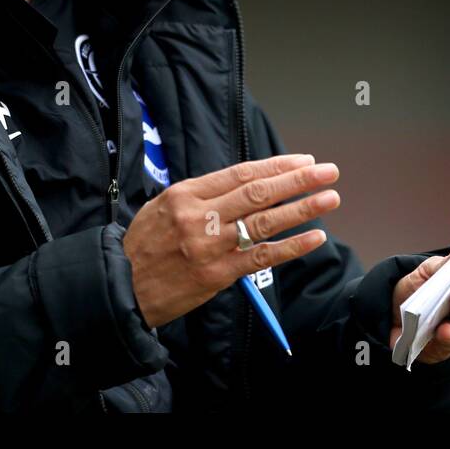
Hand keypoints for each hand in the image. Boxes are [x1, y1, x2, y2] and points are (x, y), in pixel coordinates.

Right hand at [122, 153, 341, 328]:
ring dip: (303, 208)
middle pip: (258, 192)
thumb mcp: (162, 207)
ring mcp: (210, 246)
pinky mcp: (217, 275)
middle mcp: (199, 216)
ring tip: (330, 198)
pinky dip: (292, 247)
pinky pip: (262, 257)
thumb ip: (201, 196)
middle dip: (298, 179)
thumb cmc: (143, 246)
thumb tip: (244, 185)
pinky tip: (315, 237)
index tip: (303, 160)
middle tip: (327, 171)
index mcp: (185, 193)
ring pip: (265, 221)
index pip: (241, 173)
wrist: (120, 289)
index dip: (276, 165)